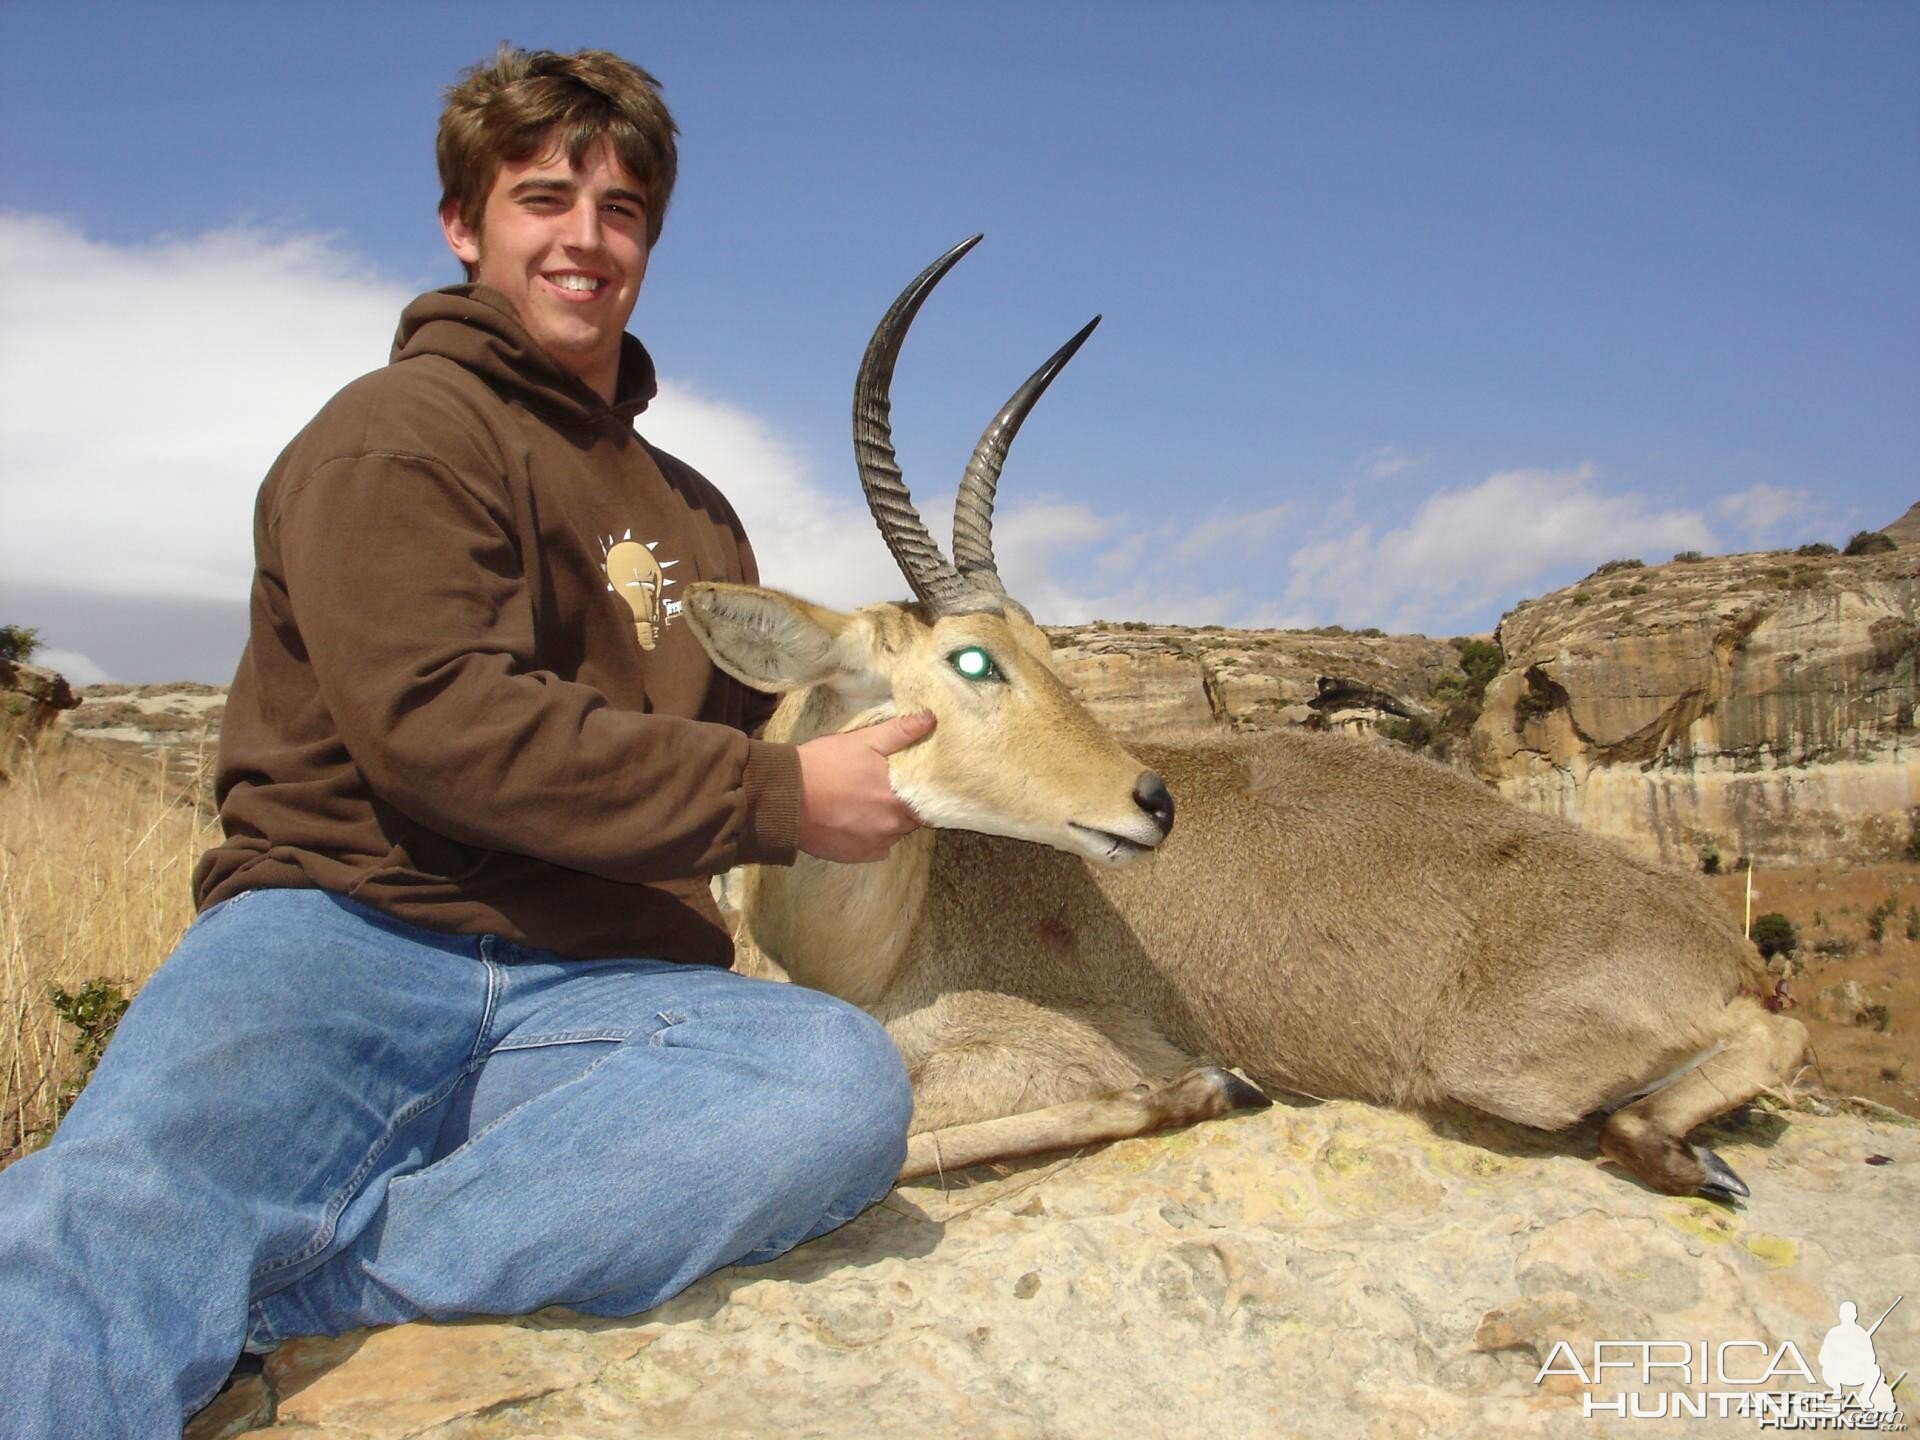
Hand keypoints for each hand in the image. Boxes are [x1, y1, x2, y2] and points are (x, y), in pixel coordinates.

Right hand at [795, 712, 934, 861]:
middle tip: (883, 790)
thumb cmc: (825, 765)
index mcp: (899, 798)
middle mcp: (892, 827)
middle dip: (903, 806)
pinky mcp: (856, 856)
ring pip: (892, 834)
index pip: (929, 804)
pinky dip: (870, 838)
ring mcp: (874, 844)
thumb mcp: (863, 741)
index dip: (924, 794)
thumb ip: (900, 732)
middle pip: (910, 819)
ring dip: (886, 822)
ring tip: (865, 805)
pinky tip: (854, 822)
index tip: (913, 786)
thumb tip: (930, 719)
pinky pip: (875, 849)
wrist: (785, 796)